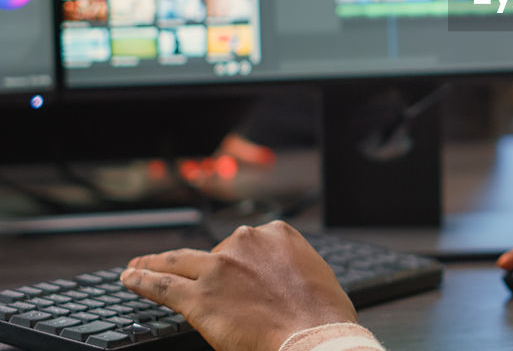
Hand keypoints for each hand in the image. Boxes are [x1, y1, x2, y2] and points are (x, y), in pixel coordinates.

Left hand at [120, 221, 356, 350]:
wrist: (313, 338)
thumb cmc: (322, 315)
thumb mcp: (313, 275)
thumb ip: (288, 268)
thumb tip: (278, 281)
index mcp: (276, 234)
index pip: (246, 243)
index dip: (237, 260)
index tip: (229, 268)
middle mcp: (245, 243)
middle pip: (214, 253)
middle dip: (201, 266)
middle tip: (181, 269)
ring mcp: (219, 269)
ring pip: (178, 262)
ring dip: (154, 262)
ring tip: (137, 265)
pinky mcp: (200, 297)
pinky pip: (162, 285)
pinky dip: (142, 280)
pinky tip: (129, 278)